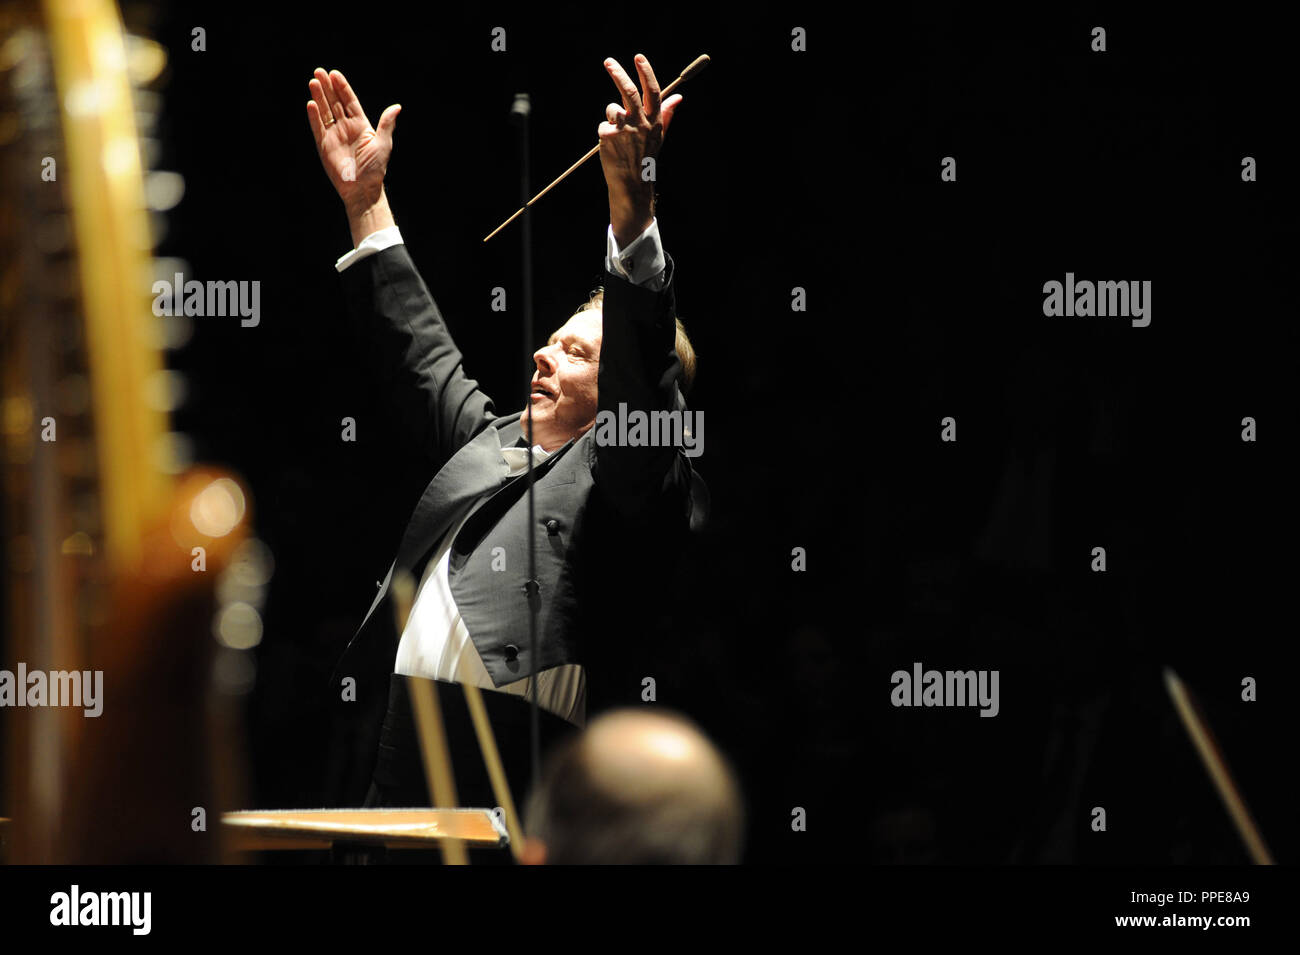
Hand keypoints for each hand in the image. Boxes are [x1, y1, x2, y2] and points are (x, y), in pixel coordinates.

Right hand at [306, 68, 399, 217]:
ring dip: (319, 97)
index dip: (342, 87)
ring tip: (313, 82)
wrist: (363, 189)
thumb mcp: (383, 143)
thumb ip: (386, 124)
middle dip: (327, 87)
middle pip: (334, 102)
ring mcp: (334, 135)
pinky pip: (318, 128)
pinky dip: (314, 117)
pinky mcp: (324, 145)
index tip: (335, 74)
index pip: (349, 101)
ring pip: (324, 112)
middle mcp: (346, 127)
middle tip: (319, 71)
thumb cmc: (375, 168)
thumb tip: (397, 107)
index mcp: (360, 125)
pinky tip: (311, 104)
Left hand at [598, 54, 681, 245]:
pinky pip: (603, 125)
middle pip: (629, 92)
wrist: (631, 184)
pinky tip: (611, 146)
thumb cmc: (645, 157)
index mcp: (655, 122)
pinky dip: (605, 133)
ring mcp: (624, 131)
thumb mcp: (658, 136)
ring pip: (612, 109)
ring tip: (618, 133)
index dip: (646, 72)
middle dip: (618, 73)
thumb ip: (667, 115)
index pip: (653, 91)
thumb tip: (679, 97)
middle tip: (609, 61)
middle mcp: (641, 124)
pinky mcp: (609, 137)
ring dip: (612, 115)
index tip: (638, 57)